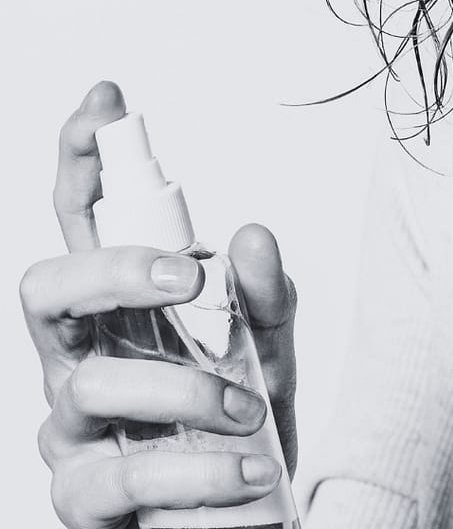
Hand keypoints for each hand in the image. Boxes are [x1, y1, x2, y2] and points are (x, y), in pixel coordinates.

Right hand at [21, 81, 298, 528]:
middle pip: (46, 288)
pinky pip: (120, 477)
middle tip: (187, 277)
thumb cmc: (244, 413)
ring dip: (183, 389)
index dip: (83, 160)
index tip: (107, 100)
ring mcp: (74, 428)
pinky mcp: (84, 496)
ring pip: (91, 384)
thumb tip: (253, 233)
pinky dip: (194, 470)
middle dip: (112, 270)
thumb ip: (265, 293)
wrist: (250, 513)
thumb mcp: (270, 345)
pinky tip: (246, 470)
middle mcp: (83, 357)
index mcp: (123, 307)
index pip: (86, 223)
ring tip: (248, 408)